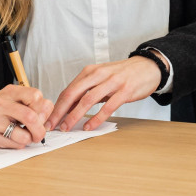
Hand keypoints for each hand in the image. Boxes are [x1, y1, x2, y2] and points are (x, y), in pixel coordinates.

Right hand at [0, 84, 52, 148]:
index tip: (41, 116)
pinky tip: (15, 139)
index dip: (43, 109)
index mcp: (10, 92)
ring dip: (29, 139)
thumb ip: (32, 104)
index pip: (35, 96)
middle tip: (40, 134)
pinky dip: (19, 144)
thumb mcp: (14, 98)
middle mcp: (0, 104)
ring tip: (26, 136)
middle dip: (40, 130)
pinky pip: (13, 144)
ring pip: (23, 135)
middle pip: (30, 117)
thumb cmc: (0, 108)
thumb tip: (46, 118)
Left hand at [46, 56, 161, 131]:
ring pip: (88, 100)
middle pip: (73, 93)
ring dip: (74, 116)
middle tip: (51, 126)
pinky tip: (89, 127)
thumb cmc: (122, 75)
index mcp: (90, 72)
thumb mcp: (101, 78)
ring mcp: (112, 82)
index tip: (48, 119)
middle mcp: (99, 74)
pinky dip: (96, 118)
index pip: (68, 90)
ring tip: (66, 128)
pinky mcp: (125, 90)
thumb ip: (87, 90)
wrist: (148, 67)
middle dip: (59, 111)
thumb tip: (68, 108)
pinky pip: (108, 106)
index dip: (56, 106)